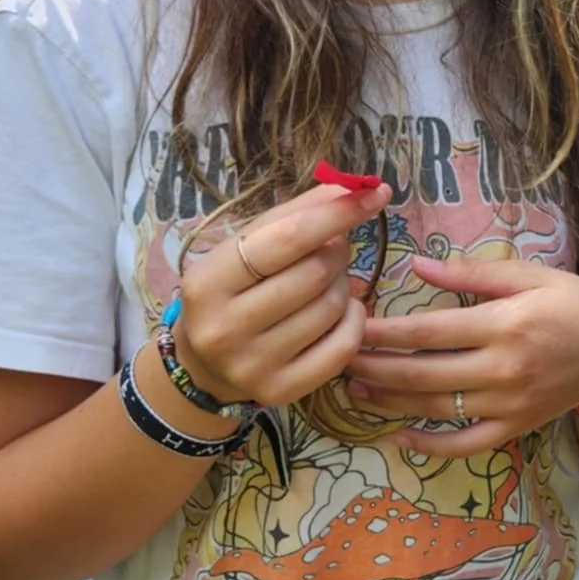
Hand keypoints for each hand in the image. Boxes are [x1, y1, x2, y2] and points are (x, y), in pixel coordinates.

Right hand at [169, 182, 390, 406]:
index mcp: (208, 282)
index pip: (286, 239)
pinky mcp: (281, 391)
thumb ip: (295, 215)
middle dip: (338, 251)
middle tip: (334, 248)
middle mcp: (224, 328)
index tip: (374, 194)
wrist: (204, 366)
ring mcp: (252, 366)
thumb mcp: (247, 247)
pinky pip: (343, 346)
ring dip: (344, 285)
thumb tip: (351, 188)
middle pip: (315, 273)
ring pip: (332, 307)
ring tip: (326, 283)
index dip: (336, 214)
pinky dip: (354, 321)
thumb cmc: (231, 292)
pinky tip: (342, 311)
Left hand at [344, 254, 578, 455]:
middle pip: (424, 372)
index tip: (352, 323)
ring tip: (355, 390)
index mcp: (505, 324)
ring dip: (391, 401)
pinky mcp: (515, 428)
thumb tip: (415, 264)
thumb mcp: (530, 274)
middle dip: (375, 367)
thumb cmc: (574, 304)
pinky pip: (466, 444)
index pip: (429, 330)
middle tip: (339, 358)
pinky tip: (399, 437)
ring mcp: (509, 404)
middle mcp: (504, 369)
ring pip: (437, 409)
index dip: (385, 330)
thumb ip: (472, 271)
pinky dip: (431, 447)